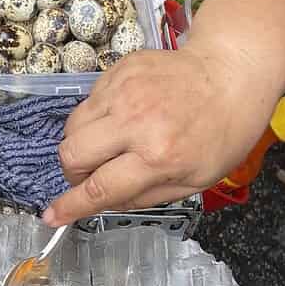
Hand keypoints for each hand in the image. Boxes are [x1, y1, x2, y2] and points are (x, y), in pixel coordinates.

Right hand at [44, 34, 284, 225]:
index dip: (70, 206)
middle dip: (73, 173)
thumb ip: (144, 196)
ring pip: (72, 127)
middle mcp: (136, 122)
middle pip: (72, 154)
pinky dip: (96, 118)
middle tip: (91, 175)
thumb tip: (101, 202)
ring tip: (108, 145)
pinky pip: (88, 102)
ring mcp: (125, 91)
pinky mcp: (120, 69)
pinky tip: (123, 117)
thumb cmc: (221, 132)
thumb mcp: (194, 180)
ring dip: (81, 144)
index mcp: (158, 156)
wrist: (232, 72)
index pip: (99, 188)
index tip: (52, 216)